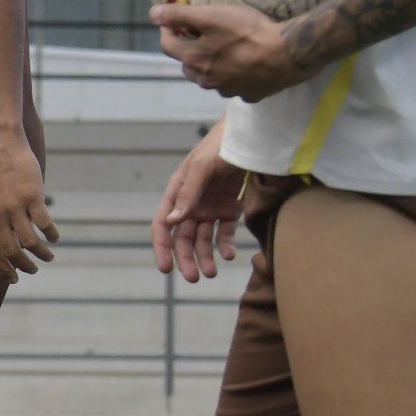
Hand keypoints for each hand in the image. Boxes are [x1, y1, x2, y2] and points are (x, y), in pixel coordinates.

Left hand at [0, 134, 60, 277]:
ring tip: (48, 256)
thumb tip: (4, 243)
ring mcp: (14, 206)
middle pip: (12, 252)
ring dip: (41, 254)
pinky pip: (44, 223)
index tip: (14, 279)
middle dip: (24, 266)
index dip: (3, 270)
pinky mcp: (31, 196)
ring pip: (30, 241)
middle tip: (33, 270)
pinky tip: (54, 237)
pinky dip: (51, 235)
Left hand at [156, 1, 311, 101]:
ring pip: (209, 75)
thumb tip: (153, 14)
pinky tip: (246, 62)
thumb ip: (179, 15)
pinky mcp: (250, 95)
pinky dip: (234, 74)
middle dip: (189, 46)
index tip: (175, 18)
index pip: (166, 44)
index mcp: (192, 60)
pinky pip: (234, 84)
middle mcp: (205, 80)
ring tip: (224, 46)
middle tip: (202, 31)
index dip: (168, 28)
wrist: (290, 54)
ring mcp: (227, 90)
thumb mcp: (211, 16)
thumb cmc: (248, 32)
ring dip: (210, 62)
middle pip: (187, 62)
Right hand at [156, 118, 248, 282]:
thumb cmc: (221, 146)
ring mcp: (211, 207)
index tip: (165, 268)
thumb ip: (188, 194)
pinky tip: (228, 255)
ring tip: (211, 273)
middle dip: (186, 258)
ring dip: (205, 256)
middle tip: (194, 277)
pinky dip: (225, 245)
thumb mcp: (202, 167)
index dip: (162, 247)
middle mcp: (191, 203)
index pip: (162, 224)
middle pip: (183, 237)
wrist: (252, 137)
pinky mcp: (232, 209)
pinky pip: (225, 232)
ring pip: (203, 239)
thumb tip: (171, 221)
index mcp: (177, 192)